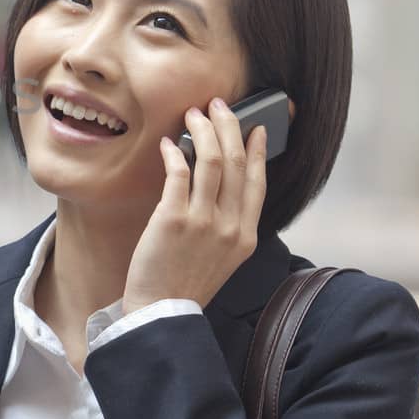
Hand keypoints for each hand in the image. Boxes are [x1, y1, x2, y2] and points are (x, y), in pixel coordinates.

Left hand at [123, 97, 268, 313]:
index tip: (254, 127)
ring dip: (202, 131)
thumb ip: (227, 225)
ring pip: (212, 160)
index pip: (257, 182)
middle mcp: (230, 226)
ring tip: (192, 115)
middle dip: (228, 126)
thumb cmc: (185, 284)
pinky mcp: (174, 219)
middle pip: (237, 162)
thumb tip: (220, 183)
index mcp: (246, 236)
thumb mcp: (222, 258)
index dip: (256, 150)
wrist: (161, 313)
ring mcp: (203, 222)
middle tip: (217, 105)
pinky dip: (174, 153)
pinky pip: (179, 173)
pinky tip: (167, 144)